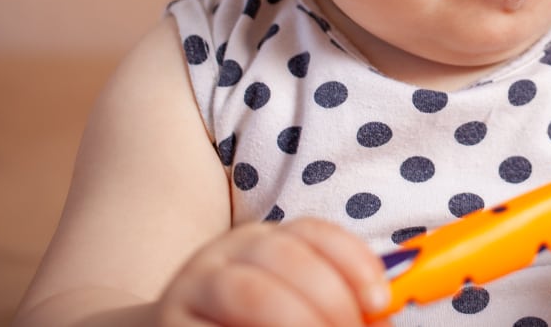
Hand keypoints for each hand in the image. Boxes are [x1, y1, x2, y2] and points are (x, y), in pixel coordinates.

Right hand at [155, 218, 393, 325]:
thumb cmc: (243, 326)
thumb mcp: (291, 306)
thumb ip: (335, 310)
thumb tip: (381, 323)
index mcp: (262, 241)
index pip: (313, 234)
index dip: (354, 262)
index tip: (380, 301)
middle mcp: (225, 254)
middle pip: (285, 258)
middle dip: (329, 301)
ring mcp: (191, 288)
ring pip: (249, 292)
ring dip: (297, 321)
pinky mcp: (168, 323)